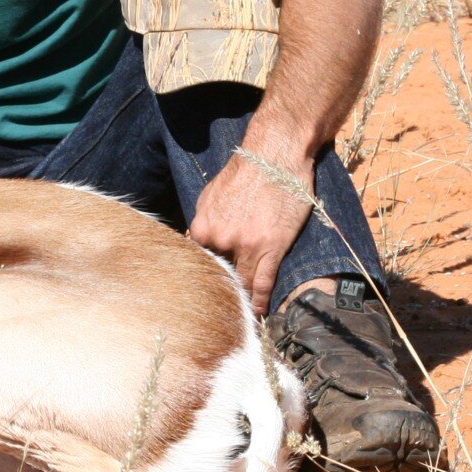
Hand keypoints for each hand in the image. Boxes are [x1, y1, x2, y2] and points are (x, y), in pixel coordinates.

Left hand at [188, 146, 316, 314]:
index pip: (196, 263)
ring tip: (239, 317)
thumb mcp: (210, 196)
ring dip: (240, 300)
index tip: (200, 294)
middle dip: (218, 293)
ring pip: (240, 283)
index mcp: (202, 227)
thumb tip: (198, 243)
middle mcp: (220, 240)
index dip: (200, 279)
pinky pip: (263, 283)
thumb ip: (204, 223)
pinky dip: (260, 301)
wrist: (275, 153)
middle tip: (216, 312)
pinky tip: (258, 313)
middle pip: (217, 276)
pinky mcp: (272, 249)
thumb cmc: (244, 171)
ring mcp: (246, 247)